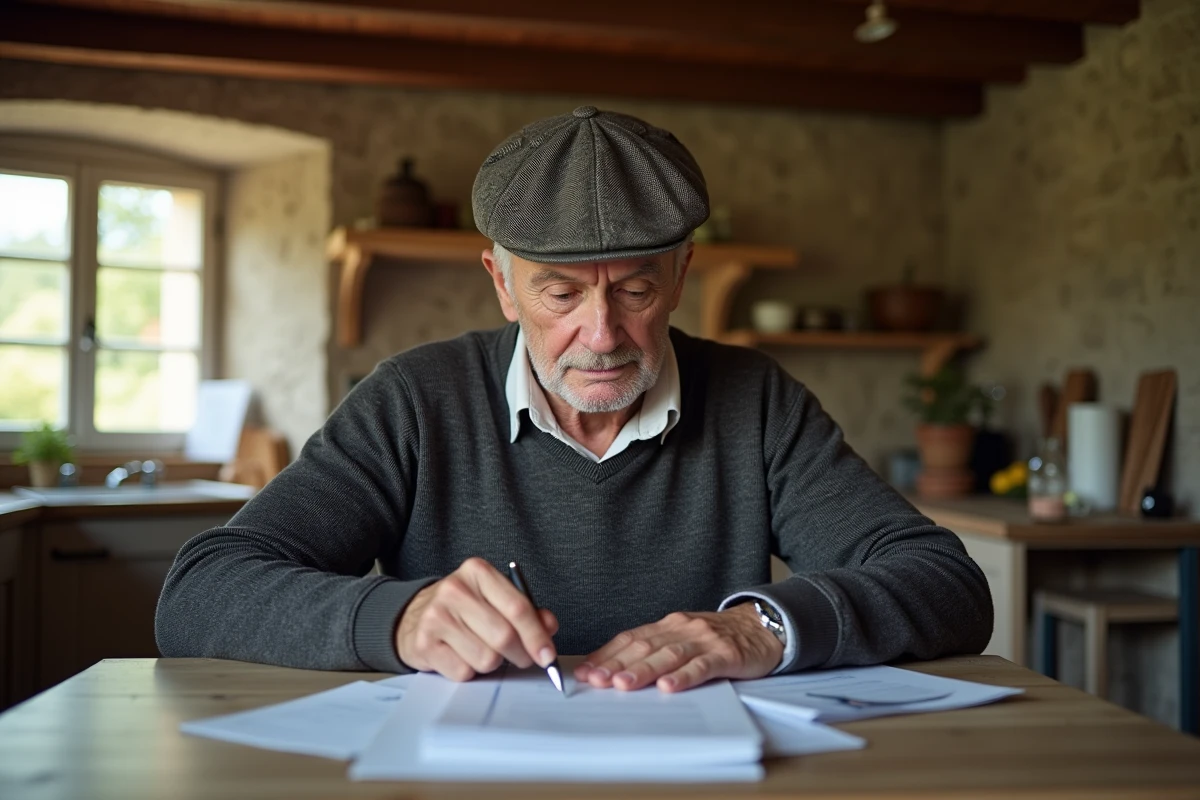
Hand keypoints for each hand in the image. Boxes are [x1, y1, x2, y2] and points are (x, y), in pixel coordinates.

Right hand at [395, 557, 558, 680]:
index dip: (537, 636)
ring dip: (492, 664)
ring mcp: (436, 616)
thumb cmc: (462, 608)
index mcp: (478, 572)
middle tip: (521, 659)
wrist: (413, 616)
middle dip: (520, 655)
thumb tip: (549, 627)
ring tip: (481, 651)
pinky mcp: (424, 644)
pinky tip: (461, 656)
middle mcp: (455, 590)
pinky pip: (463, 672)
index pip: (518, 608)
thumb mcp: (494, 598)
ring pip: (486, 658)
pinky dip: (469, 672)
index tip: (548, 655)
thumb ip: (525, 610)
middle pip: (504, 636)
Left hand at [574, 604, 782, 692]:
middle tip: (596, 680)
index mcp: (667, 625)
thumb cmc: (717, 637)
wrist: (762, 626)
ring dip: (643, 671)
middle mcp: (682, 629)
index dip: (607, 655)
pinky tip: (669, 687)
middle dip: (617, 664)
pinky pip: (702, 666)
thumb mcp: (683, 636)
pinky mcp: (726, 654)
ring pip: (669, 655)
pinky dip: (683, 677)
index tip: (586, 671)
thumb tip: (617, 670)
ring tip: (623, 685)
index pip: (631, 639)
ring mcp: (704, 641)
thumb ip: (656, 649)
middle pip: (644, 647)